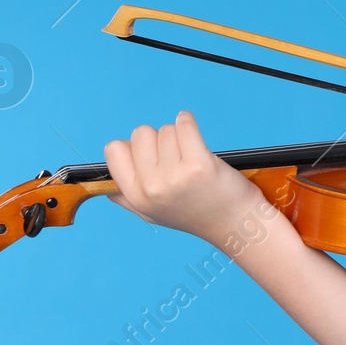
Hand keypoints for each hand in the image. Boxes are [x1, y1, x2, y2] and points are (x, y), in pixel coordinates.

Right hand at [102, 111, 265, 246]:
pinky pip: (184, 125)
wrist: (236, 224)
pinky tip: (190, 125)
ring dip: (179, 136)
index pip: (114, 150)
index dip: (133, 147)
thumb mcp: (154, 215)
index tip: (152, 154)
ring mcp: (175, 176)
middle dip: (158, 139)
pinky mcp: (199, 165)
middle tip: (177, 157)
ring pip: (165, 130)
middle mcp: (152, 187)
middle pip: (140, 134)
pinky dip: (187, 120)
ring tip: (192, 158)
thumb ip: (129, 201)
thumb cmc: (197, 215)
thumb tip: (109, 190)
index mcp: (136, 196)